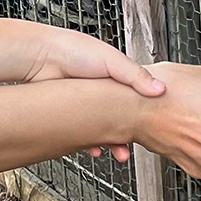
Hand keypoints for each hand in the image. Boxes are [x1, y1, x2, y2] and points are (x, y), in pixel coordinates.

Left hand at [28, 27, 165, 159]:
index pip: (135, 98)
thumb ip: (136, 76)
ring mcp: (84, 104)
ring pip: (102, 128)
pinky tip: (95, 148)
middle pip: (120, 117)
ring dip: (111, 141)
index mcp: (115, 77)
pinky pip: (82, 134)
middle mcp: (101, 91)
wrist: (40, 58)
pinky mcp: (69, 114)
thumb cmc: (73, 50)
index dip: (143, 112)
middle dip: (128, 133)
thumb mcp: (113, 60)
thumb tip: (160, 89)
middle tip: (134, 144)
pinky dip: (89, 143)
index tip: (151, 126)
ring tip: (119, 150)